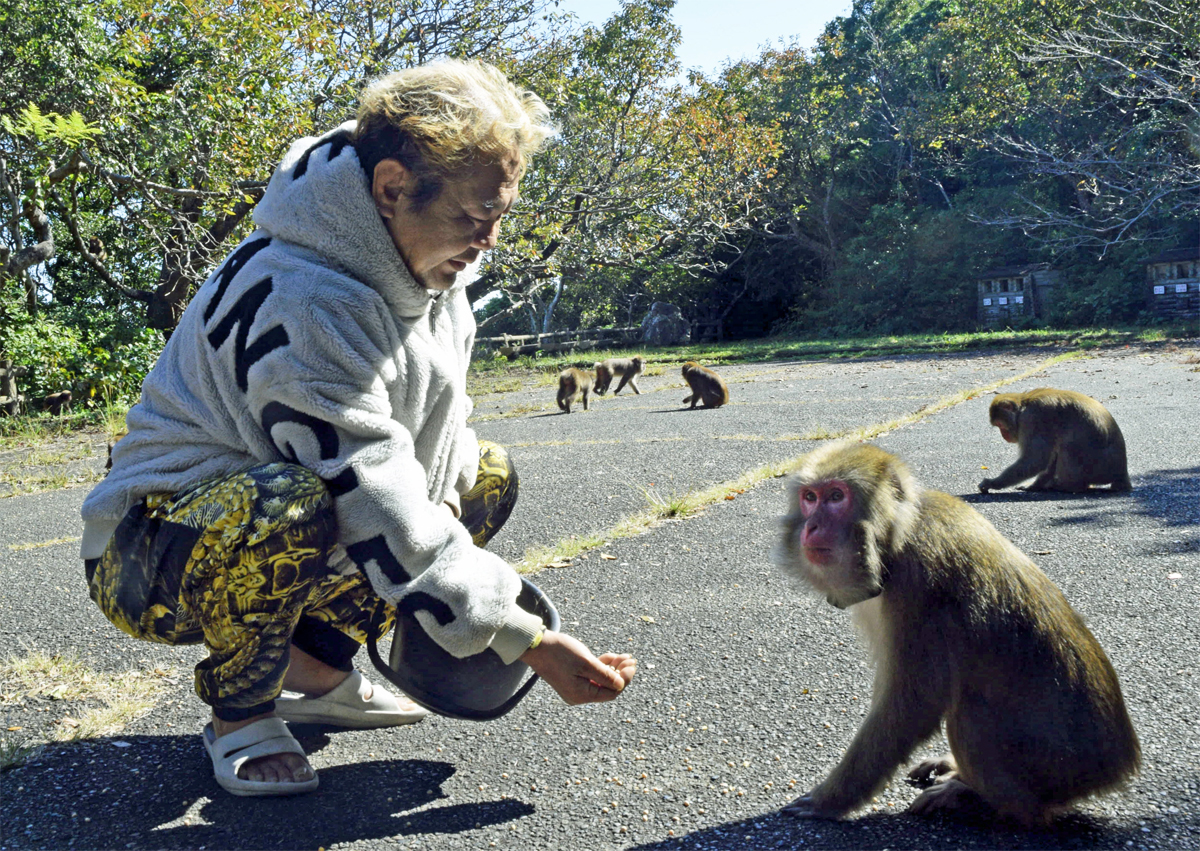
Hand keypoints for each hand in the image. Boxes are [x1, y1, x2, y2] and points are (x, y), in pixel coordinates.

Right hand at [520, 631, 636, 705]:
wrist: (536, 645)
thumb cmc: (559, 652)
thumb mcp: (585, 662)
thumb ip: (604, 675)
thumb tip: (621, 685)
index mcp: (580, 695)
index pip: (611, 692)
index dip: (624, 680)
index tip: (632, 665)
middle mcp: (578, 695)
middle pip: (607, 687)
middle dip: (621, 673)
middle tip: (631, 659)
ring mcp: (575, 687)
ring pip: (601, 679)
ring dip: (614, 668)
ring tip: (625, 656)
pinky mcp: (573, 678)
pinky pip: (592, 675)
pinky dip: (603, 666)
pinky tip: (612, 657)